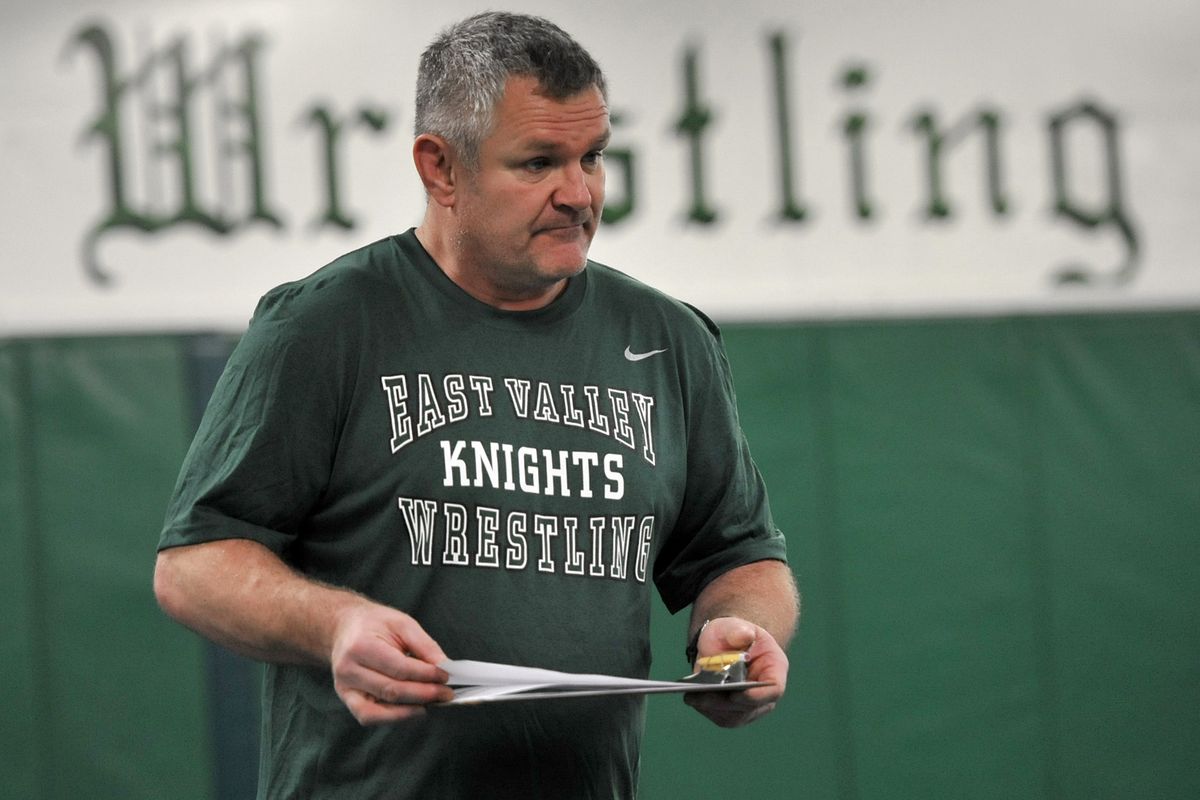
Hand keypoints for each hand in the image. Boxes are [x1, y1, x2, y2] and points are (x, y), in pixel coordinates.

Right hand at [329, 602, 453, 724]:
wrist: (344, 627)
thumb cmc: (374, 624)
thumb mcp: (402, 623)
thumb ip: (424, 645)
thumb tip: (444, 666)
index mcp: (361, 646)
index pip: (400, 668)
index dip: (426, 675)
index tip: (446, 676)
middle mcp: (348, 670)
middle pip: (391, 691)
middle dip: (424, 695)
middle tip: (446, 693)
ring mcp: (344, 688)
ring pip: (379, 711)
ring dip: (410, 711)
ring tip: (431, 703)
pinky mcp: (347, 699)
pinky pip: (369, 717)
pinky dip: (393, 718)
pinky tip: (412, 709)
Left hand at [683, 616, 788, 727]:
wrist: (725, 644)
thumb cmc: (734, 634)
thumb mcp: (736, 626)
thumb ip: (739, 630)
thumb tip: (744, 636)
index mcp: (774, 668)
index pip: (774, 689)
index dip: (758, 696)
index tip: (737, 695)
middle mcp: (766, 693)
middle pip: (750, 707)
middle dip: (725, 703)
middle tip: (705, 696)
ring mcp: (751, 706)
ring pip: (734, 717)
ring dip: (713, 708)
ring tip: (693, 697)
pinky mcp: (733, 712)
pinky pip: (721, 717)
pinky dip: (706, 709)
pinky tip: (692, 698)